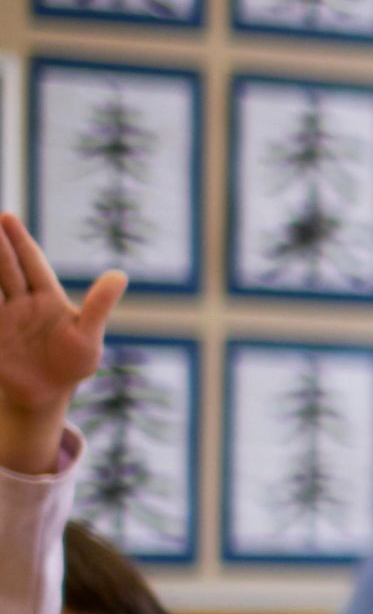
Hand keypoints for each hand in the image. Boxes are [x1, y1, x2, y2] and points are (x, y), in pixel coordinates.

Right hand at [0, 213, 120, 474]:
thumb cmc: (72, 363)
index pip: (32, 264)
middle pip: (6, 269)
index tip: (7, 217)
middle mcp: (21, 302)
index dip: (20, 242)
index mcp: (48, 297)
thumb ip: (98, 307)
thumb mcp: (88, 337)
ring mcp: (2, 318)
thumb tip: (119, 275)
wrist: (46, 395)